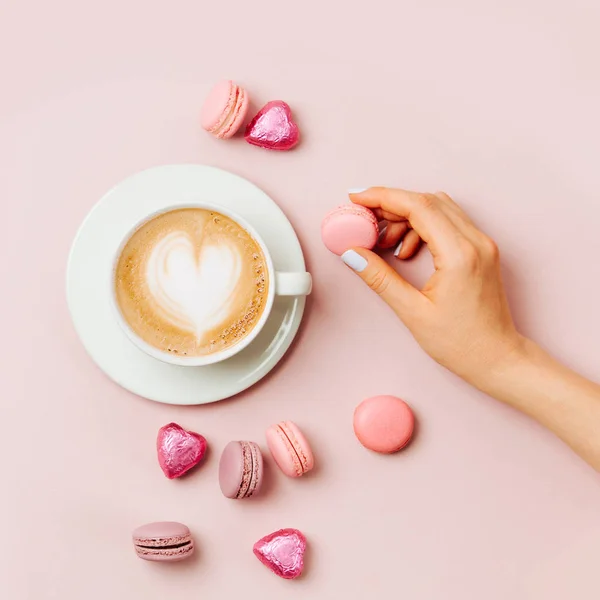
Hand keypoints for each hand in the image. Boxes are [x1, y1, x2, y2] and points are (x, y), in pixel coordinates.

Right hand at [344, 187, 523, 386]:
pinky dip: (423, 226)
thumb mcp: (413, 312)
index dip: (383, 197)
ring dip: (407, 216)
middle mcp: (476, 242)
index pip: (419, 206)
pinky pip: (449, 222)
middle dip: (392, 205)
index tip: (357, 197)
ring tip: (386, 243)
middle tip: (365, 219)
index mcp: (459, 255)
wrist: (497, 358)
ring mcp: (482, 243)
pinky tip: (407, 250)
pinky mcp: (481, 250)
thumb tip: (353, 254)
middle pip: (428, 201)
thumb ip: (380, 278)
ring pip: (439, 208)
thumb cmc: (461, 343)